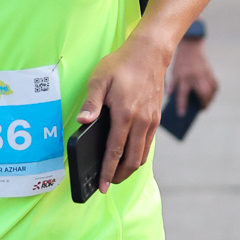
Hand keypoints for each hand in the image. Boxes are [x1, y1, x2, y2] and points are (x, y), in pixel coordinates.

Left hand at [78, 35, 166, 192]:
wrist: (150, 53)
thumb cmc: (121, 64)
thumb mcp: (100, 79)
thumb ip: (91, 103)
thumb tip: (83, 121)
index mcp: (125, 114)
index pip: (115, 151)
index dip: (108, 171)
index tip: (103, 186)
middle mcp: (141, 121)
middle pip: (132, 159)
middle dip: (120, 175)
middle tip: (108, 184)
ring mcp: (151, 121)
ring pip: (143, 155)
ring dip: (130, 167)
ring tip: (117, 174)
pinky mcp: (156, 118)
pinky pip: (148, 144)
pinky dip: (139, 155)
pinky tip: (129, 156)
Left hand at [166, 36, 217, 113]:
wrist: (191, 47)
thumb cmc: (180, 63)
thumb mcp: (173, 72)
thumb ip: (171, 84)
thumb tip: (169, 97)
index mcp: (183, 77)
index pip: (182, 94)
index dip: (182, 105)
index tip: (181, 115)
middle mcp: (195, 76)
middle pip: (203, 93)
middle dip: (203, 103)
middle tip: (201, 109)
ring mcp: (204, 74)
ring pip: (211, 90)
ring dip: (210, 99)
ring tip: (205, 105)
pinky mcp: (211, 72)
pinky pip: (215, 85)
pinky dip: (214, 92)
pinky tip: (211, 96)